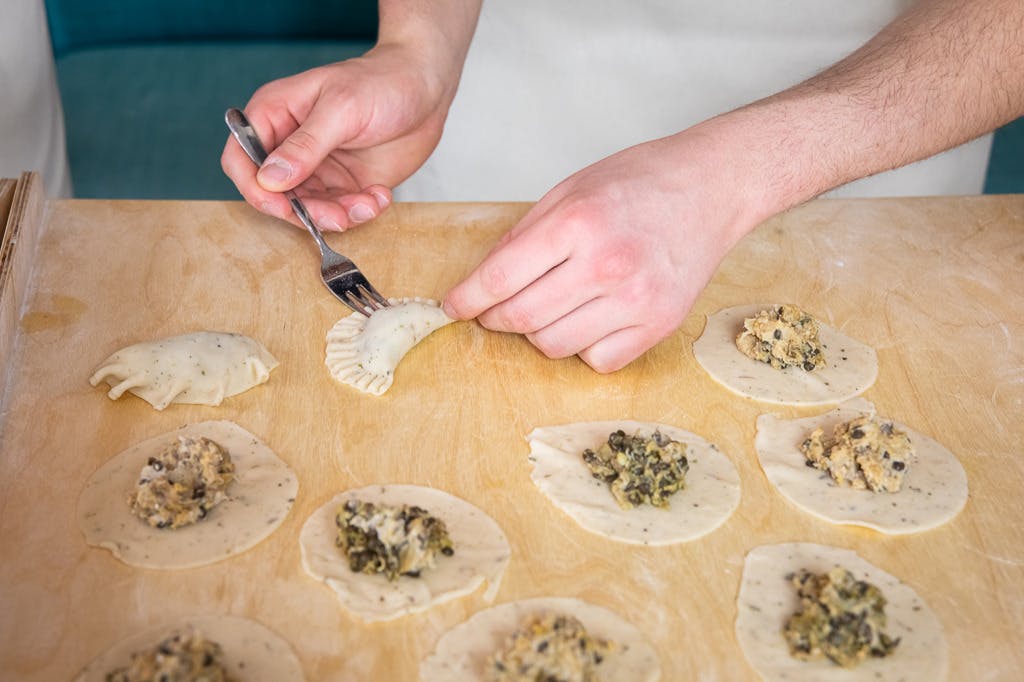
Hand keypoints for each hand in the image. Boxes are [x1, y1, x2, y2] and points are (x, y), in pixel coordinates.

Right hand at [221, 43, 456, 230]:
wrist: (426, 88)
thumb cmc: (381, 81)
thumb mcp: (341, 109)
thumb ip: (305, 146)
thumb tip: (269, 179)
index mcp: (275, 115)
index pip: (241, 158)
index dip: (254, 188)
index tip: (281, 206)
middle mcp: (291, 146)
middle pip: (275, 195)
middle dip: (306, 211)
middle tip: (338, 215)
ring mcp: (318, 168)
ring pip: (309, 210)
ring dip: (338, 216)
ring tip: (369, 202)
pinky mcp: (346, 185)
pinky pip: (341, 212)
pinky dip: (361, 212)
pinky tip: (381, 195)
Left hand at [443, 123, 761, 372]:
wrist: (713, 186)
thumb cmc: (640, 182)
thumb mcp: (570, 188)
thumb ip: (524, 235)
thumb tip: (483, 282)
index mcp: (577, 222)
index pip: (500, 278)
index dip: (467, 299)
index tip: (454, 307)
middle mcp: (607, 264)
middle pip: (522, 319)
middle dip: (494, 319)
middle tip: (492, 311)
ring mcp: (637, 299)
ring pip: (555, 346)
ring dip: (537, 333)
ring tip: (548, 307)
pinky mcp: (659, 324)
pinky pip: (598, 361)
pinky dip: (582, 348)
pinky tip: (588, 320)